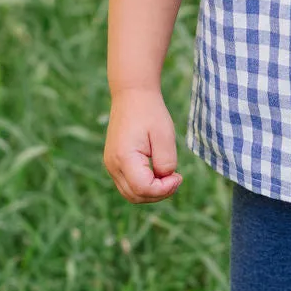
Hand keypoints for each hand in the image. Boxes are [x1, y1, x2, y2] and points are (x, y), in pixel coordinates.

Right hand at [104, 87, 182, 202]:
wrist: (132, 95)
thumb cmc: (150, 112)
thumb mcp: (165, 135)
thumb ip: (166, 161)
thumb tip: (164, 179)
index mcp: (124, 157)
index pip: (144, 189)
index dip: (164, 189)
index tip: (179, 175)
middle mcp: (113, 164)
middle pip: (136, 196)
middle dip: (159, 193)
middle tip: (176, 177)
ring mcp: (111, 165)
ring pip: (131, 194)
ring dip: (152, 191)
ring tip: (168, 175)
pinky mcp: (114, 163)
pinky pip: (128, 184)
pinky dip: (145, 185)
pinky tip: (158, 172)